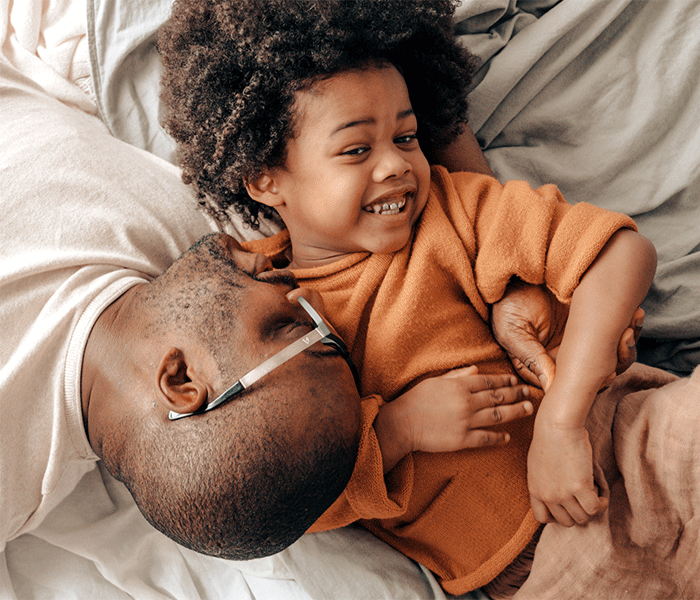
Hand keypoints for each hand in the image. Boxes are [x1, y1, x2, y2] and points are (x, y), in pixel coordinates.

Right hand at [375, 367, 532, 471]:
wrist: (402, 423)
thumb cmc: (415, 400)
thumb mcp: (435, 381)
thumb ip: (457, 374)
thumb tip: (476, 369)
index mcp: (459, 386)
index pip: (488, 381)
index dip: (505, 381)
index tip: (516, 380)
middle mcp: (466, 402)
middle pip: (497, 397)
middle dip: (516, 394)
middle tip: (529, 392)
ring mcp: (465, 421)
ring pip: (497, 415)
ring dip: (515, 412)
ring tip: (527, 409)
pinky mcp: (462, 439)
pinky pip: (485, 438)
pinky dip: (498, 437)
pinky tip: (507, 436)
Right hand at [491, 281, 643, 390]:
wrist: (521, 269)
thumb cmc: (509, 303)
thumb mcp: (513, 332)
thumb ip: (531, 359)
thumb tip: (552, 388)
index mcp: (544, 367)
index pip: (572, 386)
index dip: (592, 383)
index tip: (606, 374)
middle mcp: (565, 357)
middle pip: (598, 375)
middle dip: (617, 362)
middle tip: (622, 342)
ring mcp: (582, 340)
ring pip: (613, 357)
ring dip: (627, 346)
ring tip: (630, 327)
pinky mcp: (596, 322)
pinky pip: (619, 333)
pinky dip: (631, 326)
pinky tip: (635, 314)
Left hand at [527, 416, 607, 526]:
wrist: (557, 425)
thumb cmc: (550, 437)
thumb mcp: (539, 464)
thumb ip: (546, 481)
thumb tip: (561, 492)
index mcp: (534, 489)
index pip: (542, 517)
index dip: (557, 515)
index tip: (568, 506)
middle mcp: (546, 495)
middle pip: (566, 521)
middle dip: (578, 512)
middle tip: (585, 497)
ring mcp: (562, 493)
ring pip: (582, 517)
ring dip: (591, 507)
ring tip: (595, 492)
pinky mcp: (579, 487)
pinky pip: (594, 508)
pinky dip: (602, 503)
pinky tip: (602, 492)